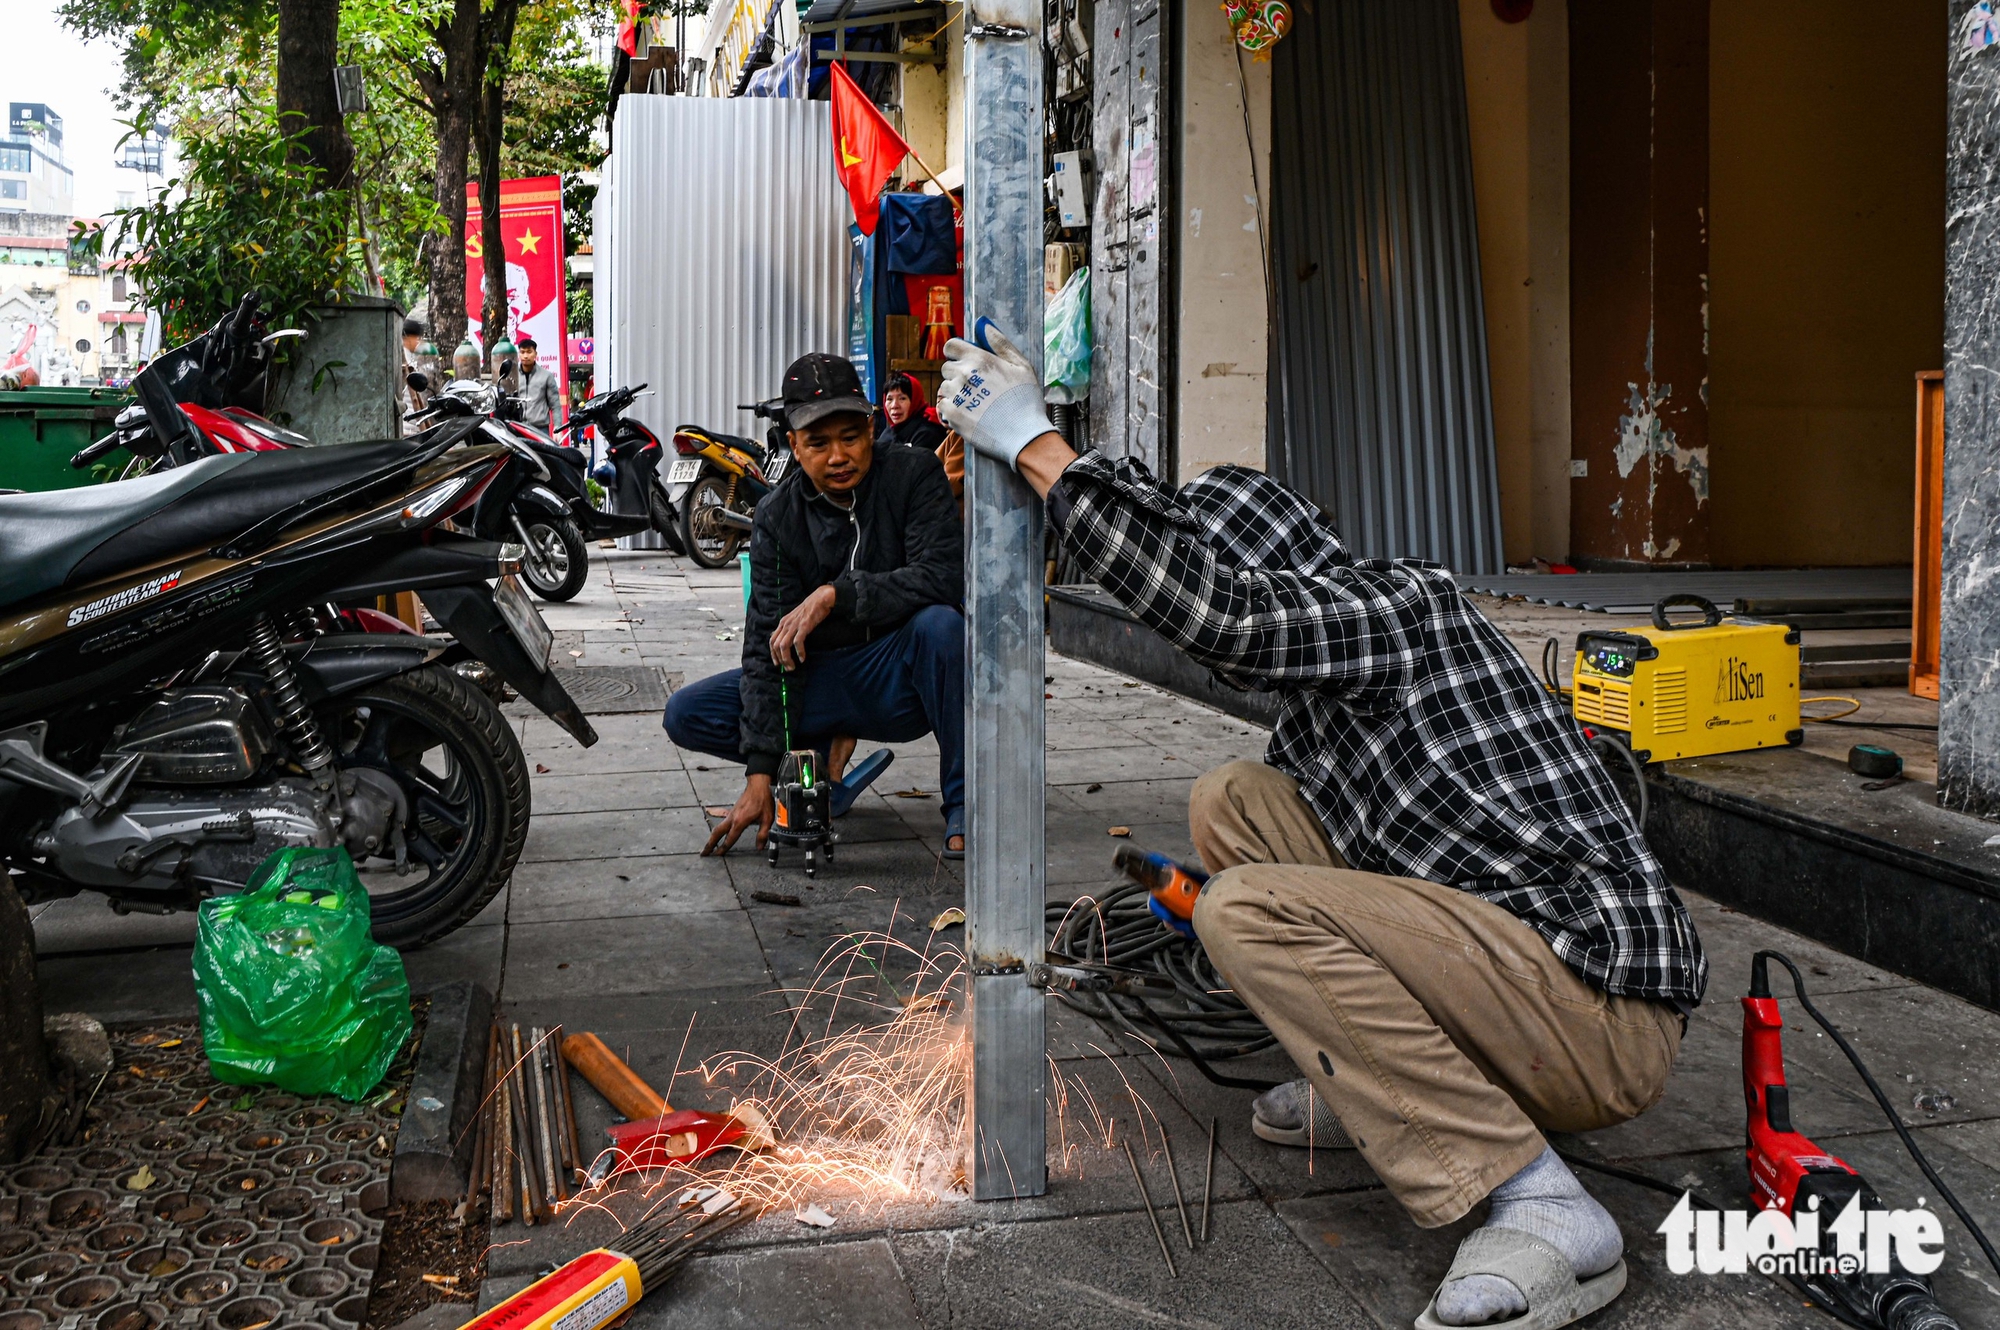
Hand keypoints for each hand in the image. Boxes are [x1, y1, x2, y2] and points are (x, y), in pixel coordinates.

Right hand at [703, 775, 773, 855]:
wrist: (759, 785)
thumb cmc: (763, 799)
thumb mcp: (767, 819)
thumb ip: (763, 834)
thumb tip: (760, 847)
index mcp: (740, 821)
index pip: (730, 838)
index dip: (723, 848)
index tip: (718, 855)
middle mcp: (733, 818)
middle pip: (717, 833)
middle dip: (710, 843)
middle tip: (704, 853)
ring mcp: (731, 813)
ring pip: (718, 827)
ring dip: (712, 837)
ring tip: (708, 845)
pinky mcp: (733, 811)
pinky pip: (722, 822)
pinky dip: (718, 830)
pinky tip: (719, 833)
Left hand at [770, 584, 836, 668]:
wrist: (821, 598)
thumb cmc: (811, 609)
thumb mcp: (795, 618)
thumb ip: (789, 627)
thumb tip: (785, 638)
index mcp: (783, 622)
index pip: (772, 640)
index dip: (773, 654)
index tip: (778, 663)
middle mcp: (786, 624)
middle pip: (776, 645)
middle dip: (780, 659)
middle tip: (788, 668)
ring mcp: (794, 625)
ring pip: (784, 646)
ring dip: (787, 659)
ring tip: (793, 666)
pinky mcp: (804, 626)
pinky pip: (797, 642)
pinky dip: (799, 652)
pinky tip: (802, 658)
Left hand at [938, 326, 1056, 470]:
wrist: (1023, 435)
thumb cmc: (1026, 399)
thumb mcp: (1021, 365)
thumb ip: (1000, 343)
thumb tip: (983, 325)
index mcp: (978, 359)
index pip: (950, 346)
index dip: (956, 353)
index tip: (964, 362)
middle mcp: (963, 374)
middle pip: (946, 368)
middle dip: (957, 375)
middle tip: (976, 388)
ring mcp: (956, 395)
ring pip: (944, 388)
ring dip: (955, 393)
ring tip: (975, 404)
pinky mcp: (952, 415)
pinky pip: (943, 406)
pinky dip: (952, 410)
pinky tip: (968, 414)